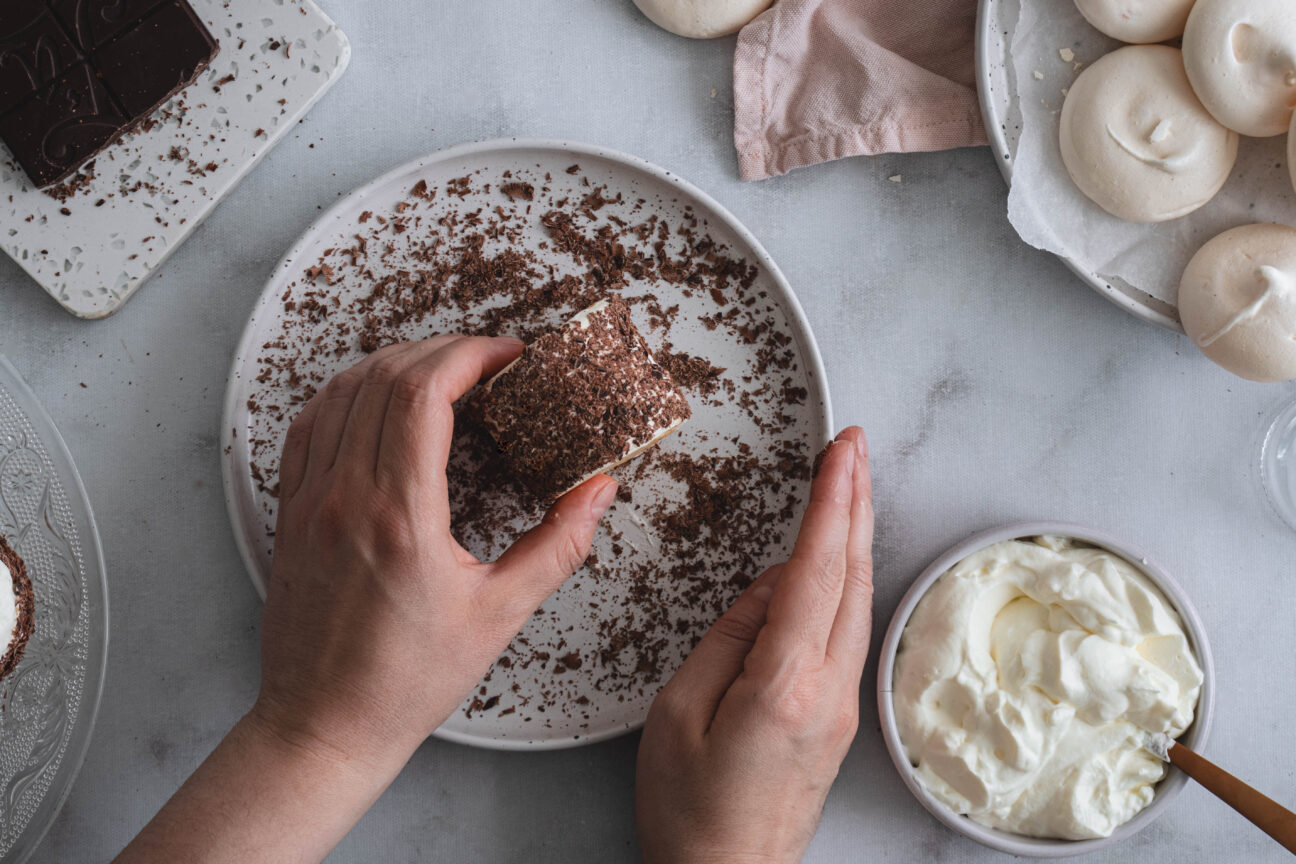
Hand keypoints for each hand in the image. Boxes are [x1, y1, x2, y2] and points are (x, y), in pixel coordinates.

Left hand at [254, 334, 619, 766]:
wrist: (324, 726)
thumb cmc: (405, 681)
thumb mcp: (500, 615)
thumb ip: (557, 546)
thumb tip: (597, 491)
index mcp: (400, 515)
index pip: (423, 392)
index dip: (470, 355)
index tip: (509, 355)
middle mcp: (345, 496)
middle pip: (385, 377)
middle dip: (443, 352)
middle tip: (488, 363)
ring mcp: (309, 500)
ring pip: (341, 390)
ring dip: (395, 364)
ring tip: (443, 373)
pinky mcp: (290, 512)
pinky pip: (309, 424)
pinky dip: (348, 392)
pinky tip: (377, 399)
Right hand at [635, 427, 873, 863]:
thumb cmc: (690, 811)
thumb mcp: (681, 712)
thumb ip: (729, 637)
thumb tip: (770, 585)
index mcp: (786, 682)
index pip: (815, 568)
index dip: (830, 500)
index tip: (841, 450)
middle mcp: (829, 688)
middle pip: (852, 574)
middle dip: (855, 499)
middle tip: (855, 445)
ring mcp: (841, 704)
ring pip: (856, 598)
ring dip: (854, 534)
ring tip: (848, 483)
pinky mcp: (836, 716)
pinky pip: (846, 628)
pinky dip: (845, 576)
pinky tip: (836, 557)